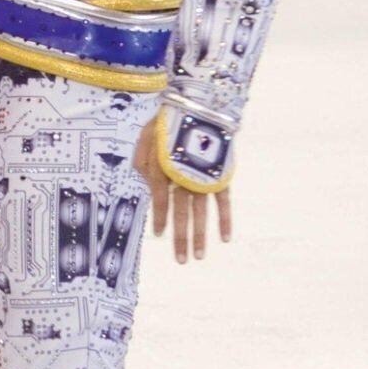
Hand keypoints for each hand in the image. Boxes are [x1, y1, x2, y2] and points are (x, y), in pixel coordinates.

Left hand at [134, 115, 231, 263]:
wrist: (199, 107)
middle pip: (181, 213)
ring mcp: (202, 178)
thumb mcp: (146, 137)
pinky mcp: (219, 176)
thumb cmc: (167, 122)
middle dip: (180, 238)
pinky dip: (225, 220)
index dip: (160, 219)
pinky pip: (223, 202)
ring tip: (199, 257)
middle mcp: (183, 177)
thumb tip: (144, 184)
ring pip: (200, 213)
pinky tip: (225, 238)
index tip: (159, 236)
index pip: (161, 200)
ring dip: (200, 236)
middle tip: (181, 261)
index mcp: (163, 168)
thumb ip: (142, 162)